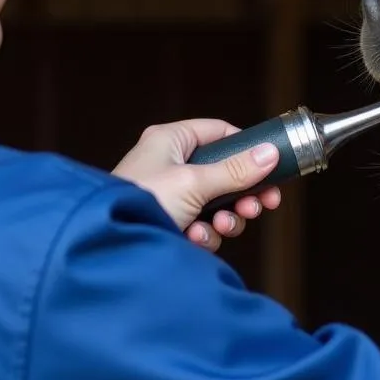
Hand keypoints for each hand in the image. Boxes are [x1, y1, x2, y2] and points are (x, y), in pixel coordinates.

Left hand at [112, 119, 281, 250]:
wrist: (108, 247)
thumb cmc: (139, 203)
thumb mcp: (194, 183)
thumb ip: (235, 170)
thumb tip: (270, 153)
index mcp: (170, 141)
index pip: (219, 131)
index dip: (246, 147)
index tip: (270, 165)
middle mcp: (169, 164)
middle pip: (224, 171)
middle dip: (242, 193)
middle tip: (260, 205)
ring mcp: (169, 195)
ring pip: (217, 202)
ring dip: (225, 217)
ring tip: (221, 226)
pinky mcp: (169, 222)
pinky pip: (202, 225)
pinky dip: (204, 234)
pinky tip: (195, 239)